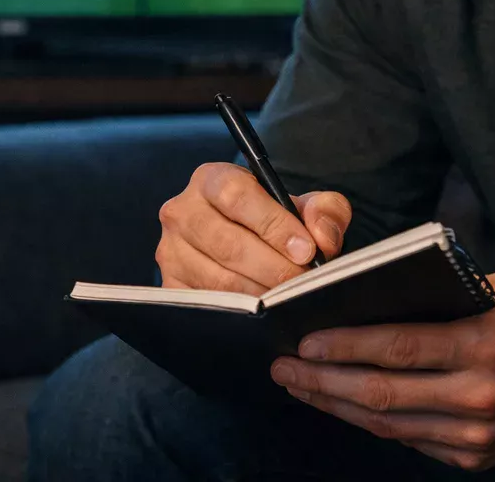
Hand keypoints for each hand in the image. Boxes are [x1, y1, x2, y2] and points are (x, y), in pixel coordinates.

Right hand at [155, 162, 351, 295]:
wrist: (248, 242)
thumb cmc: (275, 221)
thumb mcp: (305, 206)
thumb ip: (324, 211)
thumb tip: (322, 238)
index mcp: (212, 179)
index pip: (237, 196)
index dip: (274, 224)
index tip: (305, 250)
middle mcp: (182, 211)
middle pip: (228, 243)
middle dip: (273, 267)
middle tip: (303, 282)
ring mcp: (171, 250)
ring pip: (217, 279)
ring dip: (259, 293)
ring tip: (288, 299)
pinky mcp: (170, 285)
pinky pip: (205, 304)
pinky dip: (238, 312)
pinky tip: (263, 314)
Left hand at [268, 270, 494, 471]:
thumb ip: (455, 290)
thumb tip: (387, 288)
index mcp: (488, 344)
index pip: (399, 347)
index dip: (346, 345)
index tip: (304, 338)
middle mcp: (479, 395)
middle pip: (382, 392)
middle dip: (322, 380)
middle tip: (284, 367)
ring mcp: (475, 434)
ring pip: (388, 423)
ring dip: (336, 404)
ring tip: (300, 385)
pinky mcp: (474, 457)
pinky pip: (410, 439)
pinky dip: (371, 421)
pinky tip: (344, 403)